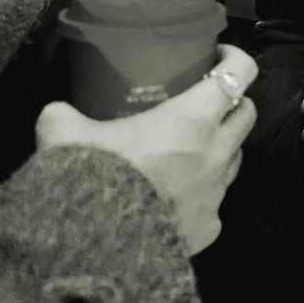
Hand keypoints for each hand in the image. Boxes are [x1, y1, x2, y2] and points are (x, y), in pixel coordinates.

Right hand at [36, 45, 257, 254]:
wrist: (96, 246)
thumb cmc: (91, 179)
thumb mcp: (64, 134)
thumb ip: (62, 116)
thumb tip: (55, 114)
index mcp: (192, 118)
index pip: (239, 73)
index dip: (235, 58)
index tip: (220, 56)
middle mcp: (215, 152)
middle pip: (247, 114)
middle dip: (233, 102)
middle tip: (207, 101)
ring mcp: (216, 192)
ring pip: (235, 158)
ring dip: (220, 147)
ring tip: (190, 148)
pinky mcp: (209, 227)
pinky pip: (214, 203)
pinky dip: (201, 194)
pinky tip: (176, 196)